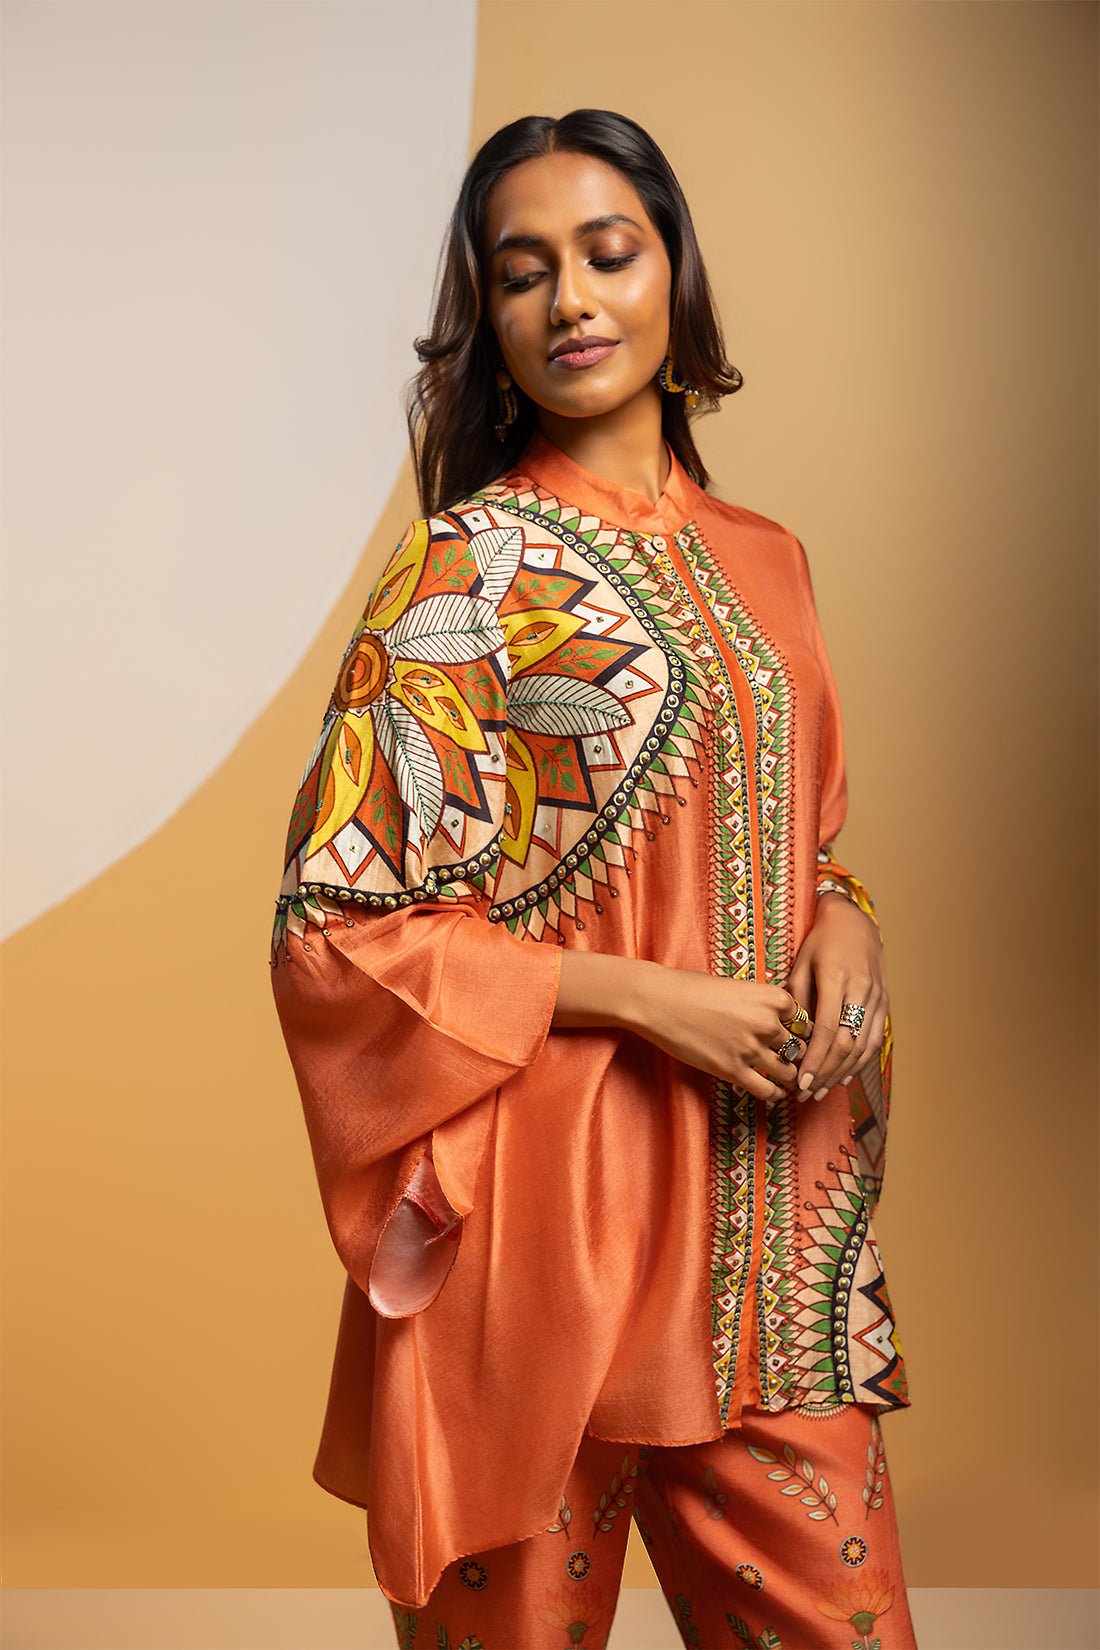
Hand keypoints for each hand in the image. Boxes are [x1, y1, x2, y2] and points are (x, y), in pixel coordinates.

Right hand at [635, 969, 809, 1102]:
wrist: (659, 1002)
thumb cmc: (691, 988)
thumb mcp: (735, 986)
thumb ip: (759, 1002)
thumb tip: (775, 1017)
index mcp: (771, 997)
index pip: (804, 1019)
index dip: (800, 1029)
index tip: (797, 1036)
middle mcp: (767, 1022)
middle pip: (799, 1046)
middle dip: (797, 1055)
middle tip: (794, 1061)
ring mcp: (750, 1048)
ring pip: (788, 1071)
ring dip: (789, 1076)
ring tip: (787, 1079)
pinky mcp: (733, 1070)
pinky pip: (767, 1090)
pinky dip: (774, 1094)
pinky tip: (773, 1092)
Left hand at [787, 892, 888, 1099]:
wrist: (855, 921)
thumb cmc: (821, 942)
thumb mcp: (801, 963)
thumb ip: (796, 997)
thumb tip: (788, 1034)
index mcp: (838, 979)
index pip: (827, 1030)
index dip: (814, 1059)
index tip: (799, 1080)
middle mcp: (861, 990)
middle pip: (846, 1044)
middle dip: (825, 1073)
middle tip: (806, 1092)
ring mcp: (876, 998)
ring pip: (862, 1047)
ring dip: (841, 1073)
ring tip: (820, 1090)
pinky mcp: (884, 1003)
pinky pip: (873, 1039)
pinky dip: (859, 1062)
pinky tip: (842, 1076)